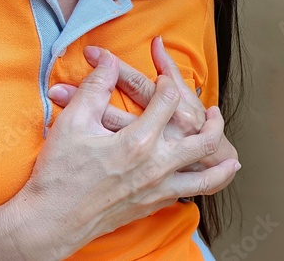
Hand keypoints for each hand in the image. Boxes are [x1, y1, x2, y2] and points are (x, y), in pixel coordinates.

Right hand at [13, 49, 239, 259]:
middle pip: (202, 140)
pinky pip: (188, 195)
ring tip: (232, 158)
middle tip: (216, 113)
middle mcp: (156, 166)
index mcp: (138, 141)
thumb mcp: (73, 123)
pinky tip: (201, 183)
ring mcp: (158, 189)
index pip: (167, 101)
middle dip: (214, 124)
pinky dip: (202, 187)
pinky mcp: (152, 205)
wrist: (52, 221)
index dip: (167, 83)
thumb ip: (95, 88)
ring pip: (206, 178)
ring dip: (222, 165)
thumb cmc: (60, 173)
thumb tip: (107, 61)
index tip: (164, 79)